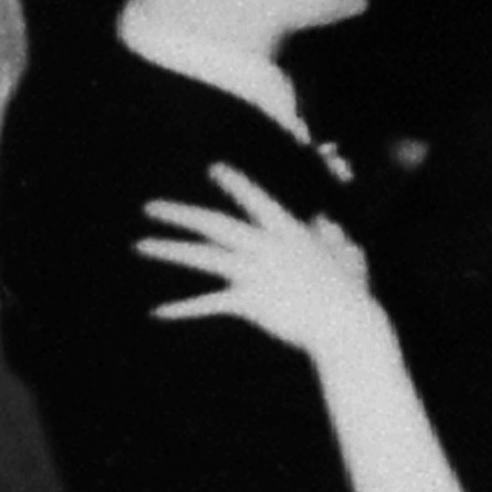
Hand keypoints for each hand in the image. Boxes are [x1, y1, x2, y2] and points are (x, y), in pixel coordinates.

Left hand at [138, 165, 384, 353]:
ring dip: (170, 249)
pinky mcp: (248, 300)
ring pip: (204, 256)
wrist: (345, 322)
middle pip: (215, 225)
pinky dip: (183, 308)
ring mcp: (256, 272)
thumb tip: (324, 223)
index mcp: (291, 232)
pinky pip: (209, 303)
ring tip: (141, 245)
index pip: (257, 201)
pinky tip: (158, 311)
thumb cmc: (351, 292)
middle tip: (150, 207)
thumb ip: (331, 238)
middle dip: (181, 214)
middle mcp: (268, 246)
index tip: (214, 168)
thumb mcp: (346, 256)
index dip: (236, 184)